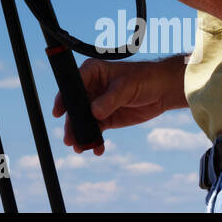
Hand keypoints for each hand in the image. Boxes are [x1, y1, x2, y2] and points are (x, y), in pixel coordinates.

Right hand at [52, 58, 179, 154]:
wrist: (162, 91)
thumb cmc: (144, 79)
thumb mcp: (126, 87)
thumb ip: (110, 99)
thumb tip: (94, 113)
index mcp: (91, 72)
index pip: (72, 85)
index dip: (63, 99)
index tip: (58, 113)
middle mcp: (90, 88)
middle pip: (74, 107)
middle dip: (71, 124)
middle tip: (69, 139)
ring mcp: (96, 104)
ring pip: (83, 121)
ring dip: (81, 135)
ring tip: (80, 148)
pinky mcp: (106, 118)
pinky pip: (95, 130)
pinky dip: (95, 140)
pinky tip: (96, 149)